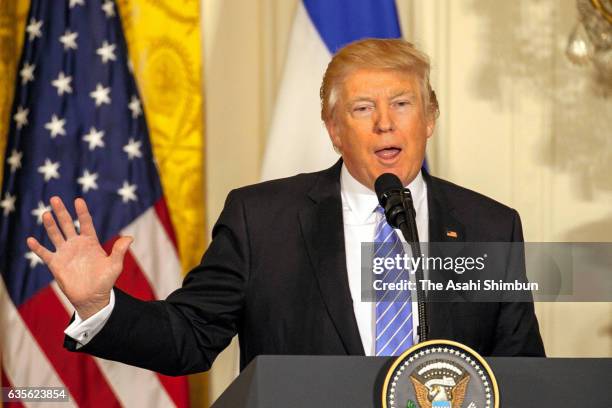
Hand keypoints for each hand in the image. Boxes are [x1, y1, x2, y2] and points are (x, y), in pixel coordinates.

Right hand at [26, 196, 132, 319]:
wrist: (92, 297)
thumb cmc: (105, 280)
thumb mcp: (115, 265)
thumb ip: (119, 251)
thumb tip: (130, 238)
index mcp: (91, 242)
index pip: (85, 223)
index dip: (82, 212)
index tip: (78, 200)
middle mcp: (76, 244)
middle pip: (67, 224)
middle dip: (62, 212)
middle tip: (55, 198)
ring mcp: (65, 253)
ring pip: (55, 235)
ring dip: (50, 225)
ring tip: (46, 214)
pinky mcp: (55, 264)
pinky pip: (45, 254)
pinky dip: (38, 247)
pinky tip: (31, 240)